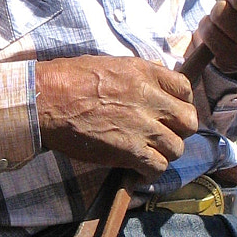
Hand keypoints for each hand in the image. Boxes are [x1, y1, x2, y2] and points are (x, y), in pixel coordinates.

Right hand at [34, 55, 198, 179]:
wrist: (47, 99)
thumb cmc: (68, 79)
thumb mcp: (110, 64)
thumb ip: (136, 77)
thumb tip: (148, 88)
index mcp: (144, 73)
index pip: (184, 88)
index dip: (181, 102)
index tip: (170, 111)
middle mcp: (149, 98)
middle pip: (189, 120)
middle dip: (179, 130)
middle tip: (163, 134)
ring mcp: (142, 125)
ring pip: (177, 147)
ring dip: (164, 153)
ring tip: (148, 154)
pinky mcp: (130, 150)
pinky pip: (158, 167)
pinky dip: (150, 172)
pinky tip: (138, 169)